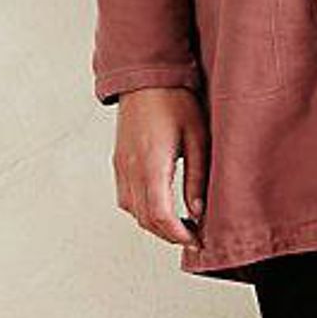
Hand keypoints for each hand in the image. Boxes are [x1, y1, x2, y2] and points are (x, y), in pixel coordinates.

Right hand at [112, 87, 208, 248]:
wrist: (147, 77)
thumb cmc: (175, 100)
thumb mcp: (197, 137)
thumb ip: (197, 177)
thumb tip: (198, 211)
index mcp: (151, 164)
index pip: (160, 216)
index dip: (178, 235)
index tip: (196, 240)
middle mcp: (131, 169)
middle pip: (145, 219)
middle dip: (169, 234)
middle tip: (193, 236)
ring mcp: (121, 166)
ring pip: (132, 211)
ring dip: (155, 224)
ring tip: (180, 223)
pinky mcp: (118, 161)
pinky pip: (125, 197)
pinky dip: (142, 210)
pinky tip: (161, 205)